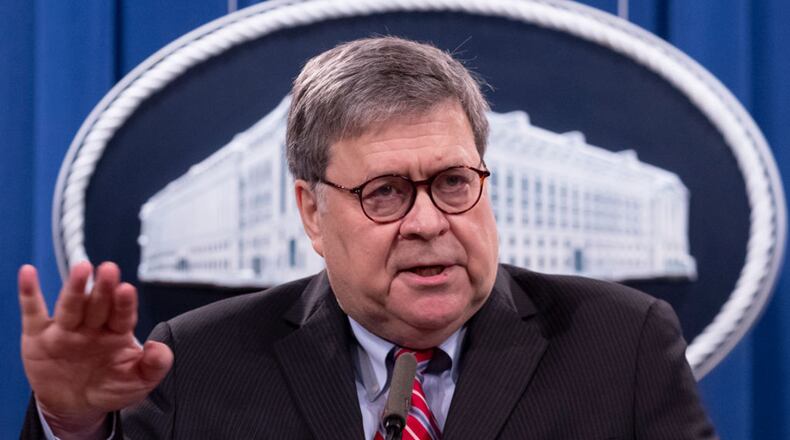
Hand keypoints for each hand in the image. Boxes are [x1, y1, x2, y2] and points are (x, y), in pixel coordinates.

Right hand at [18, 262, 172, 437]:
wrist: (75, 407)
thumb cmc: (109, 387)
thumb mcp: (138, 381)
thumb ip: (154, 366)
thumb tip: (159, 348)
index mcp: (117, 332)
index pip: (123, 315)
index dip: (124, 303)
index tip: (127, 290)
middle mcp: (92, 326)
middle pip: (98, 304)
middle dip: (103, 288)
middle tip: (109, 270)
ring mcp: (66, 329)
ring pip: (71, 305)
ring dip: (76, 288)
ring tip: (82, 269)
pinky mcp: (39, 337)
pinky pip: (33, 312)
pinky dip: (29, 293)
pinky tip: (28, 274)